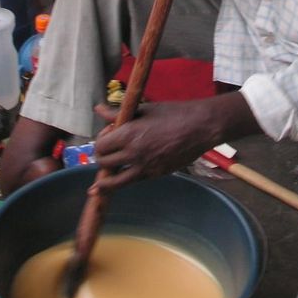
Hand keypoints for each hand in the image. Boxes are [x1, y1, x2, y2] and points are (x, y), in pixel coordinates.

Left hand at [90, 99, 215, 192]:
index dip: (101, 140)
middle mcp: (134, 153)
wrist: (200, 127)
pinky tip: (119, 182)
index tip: (109, 134)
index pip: (101, 145)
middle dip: (102, 158)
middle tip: (108, 152)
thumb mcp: (144, 109)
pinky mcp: (156, 175)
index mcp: (129, 134)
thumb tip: (99, 109)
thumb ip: (118, 113)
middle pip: (104, 163)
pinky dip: (123, 182)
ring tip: (98, 187)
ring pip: (115, 182)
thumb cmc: (174, 114)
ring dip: (105, 183)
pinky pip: (133, 181)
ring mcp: (145, 167)